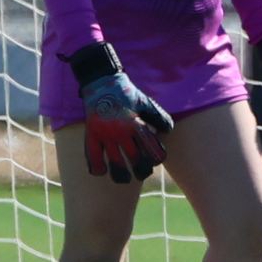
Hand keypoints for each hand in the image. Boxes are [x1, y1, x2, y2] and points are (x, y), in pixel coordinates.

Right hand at [68, 45, 171, 185]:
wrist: (101, 83)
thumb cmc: (126, 94)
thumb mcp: (145, 102)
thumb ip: (158, 117)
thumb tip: (169, 131)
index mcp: (136, 124)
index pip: (151, 149)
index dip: (157, 157)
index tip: (157, 159)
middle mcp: (121, 132)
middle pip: (135, 159)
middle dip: (142, 170)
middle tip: (142, 173)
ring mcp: (105, 135)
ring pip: (115, 162)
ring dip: (121, 174)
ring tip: (124, 179)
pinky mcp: (92, 134)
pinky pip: (92, 156)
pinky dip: (96, 167)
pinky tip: (101, 172)